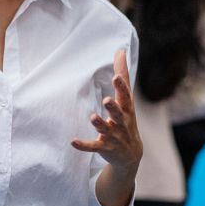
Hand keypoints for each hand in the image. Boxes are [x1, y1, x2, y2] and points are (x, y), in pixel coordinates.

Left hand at [71, 50, 141, 171]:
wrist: (131, 155)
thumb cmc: (126, 120)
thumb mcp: (126, 100)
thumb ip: (122, 76)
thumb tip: (121, 50)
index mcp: (126, 109)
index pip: (125, 97)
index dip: (121, 87)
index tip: (117, 77)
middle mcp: (121, 122)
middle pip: (118, 114)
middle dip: (113, 108)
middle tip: (106, 100)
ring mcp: (113, 136)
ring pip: (106, 130)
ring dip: (99, 124)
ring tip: (92, 117)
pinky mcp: (104, 147)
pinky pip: (93, 146)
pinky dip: (84, 145)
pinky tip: (73, 141)